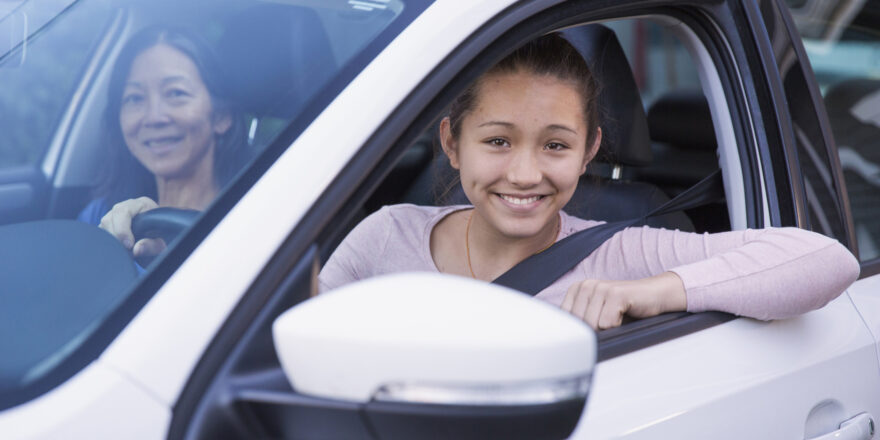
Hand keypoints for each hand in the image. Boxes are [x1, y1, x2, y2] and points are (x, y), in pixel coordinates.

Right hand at [99, 197, 166, 258]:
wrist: (160, 237)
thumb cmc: (163, 238)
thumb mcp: (161, 243)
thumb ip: (151, 246)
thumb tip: (136, 249)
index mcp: (142, 204)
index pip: (124, 211)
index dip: (122, 229)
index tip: (129, 245)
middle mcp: (127, 206)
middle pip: (110, 217)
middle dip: (116, 235)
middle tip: (126, 249)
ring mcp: (117, 214)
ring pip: (104, 224)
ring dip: (111, 238)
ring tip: (124, 249)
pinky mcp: (110, 223)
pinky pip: (102, 231)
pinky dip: (107, 240)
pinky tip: (117, 247)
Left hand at [561, 272, 686, 329]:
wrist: (654, 296)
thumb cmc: (625, 309)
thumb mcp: (596, 315)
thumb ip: (580, 323)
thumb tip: (567, 343)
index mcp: (576, 290)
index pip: (567, 323)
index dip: (582, 332)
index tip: (595, 328)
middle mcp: (585, 286)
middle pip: (579, 326)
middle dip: (595, 332)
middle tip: (609, 323)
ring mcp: (599, 287)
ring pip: (592, 326)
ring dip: (608, 330)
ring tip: (617, 319)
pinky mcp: (615, 293)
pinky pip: (607, 324)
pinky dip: (618, 327)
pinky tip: (625, 316)